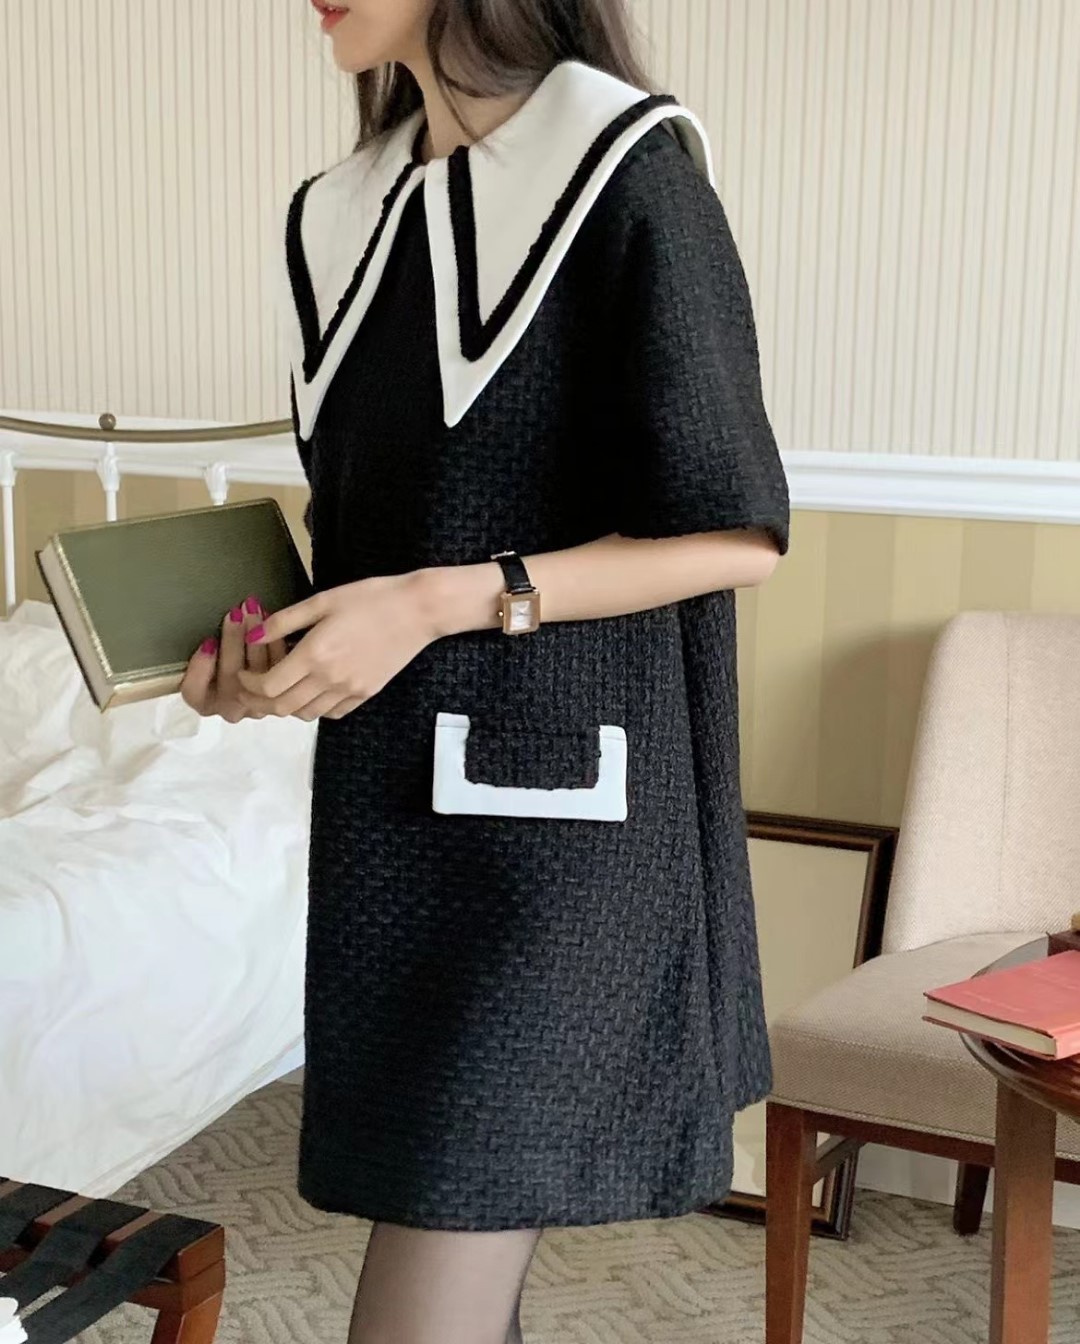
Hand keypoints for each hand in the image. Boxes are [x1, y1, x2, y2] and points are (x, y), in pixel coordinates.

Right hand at [179, 595, 289, 721]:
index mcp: (205, 701)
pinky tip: (272, 622)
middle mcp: (230, 708)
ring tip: (254, 612)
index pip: (194, 693)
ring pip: (258, 674)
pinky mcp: (282, 694)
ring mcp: (257, 705)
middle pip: (230, 678)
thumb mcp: (210, 651)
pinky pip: (280, 670)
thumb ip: (207, 649)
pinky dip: (276, 644)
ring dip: (255, 639)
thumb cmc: (226, 652)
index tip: (208, 641)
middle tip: (236, 614)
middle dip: (233, 641)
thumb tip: (210, 635)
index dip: (199, 669)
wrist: (265, 665)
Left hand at [233, 572, 438, 720]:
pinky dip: (315, 707)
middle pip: (282, 706)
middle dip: (260, 700)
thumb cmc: (370, 598)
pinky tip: (313, 690)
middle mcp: (330, 678)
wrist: (417, 610)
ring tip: (282, 687)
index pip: (269, 686)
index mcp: (315, 654)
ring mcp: (350, 689)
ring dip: (287, 705)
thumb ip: (284, 621)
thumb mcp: (323, 600)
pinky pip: (332, 712)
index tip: (243, 674)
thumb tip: (253, 636)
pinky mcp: (366, 693)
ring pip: (306, 713)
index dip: (248, 684)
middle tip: (253, 687)